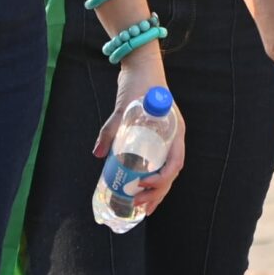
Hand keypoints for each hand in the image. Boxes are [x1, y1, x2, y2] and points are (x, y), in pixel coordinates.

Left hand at [94, 55, 185, 216]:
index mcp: (174, 130)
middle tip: (139, 204)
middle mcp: (173, 138)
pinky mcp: (156, 140)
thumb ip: (111, 129)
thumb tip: (98, 154)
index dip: (161, 179)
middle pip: (171, 173)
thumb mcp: (124, 106)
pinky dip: (150, 181)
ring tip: (142, 209)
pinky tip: (140, 193)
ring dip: (156, 192)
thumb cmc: (138, 83)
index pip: (175, 162)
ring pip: (165, 173)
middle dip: (157, 193)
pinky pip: (157, 164)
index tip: (143, 185)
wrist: (141, 66)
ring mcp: (166, 139)